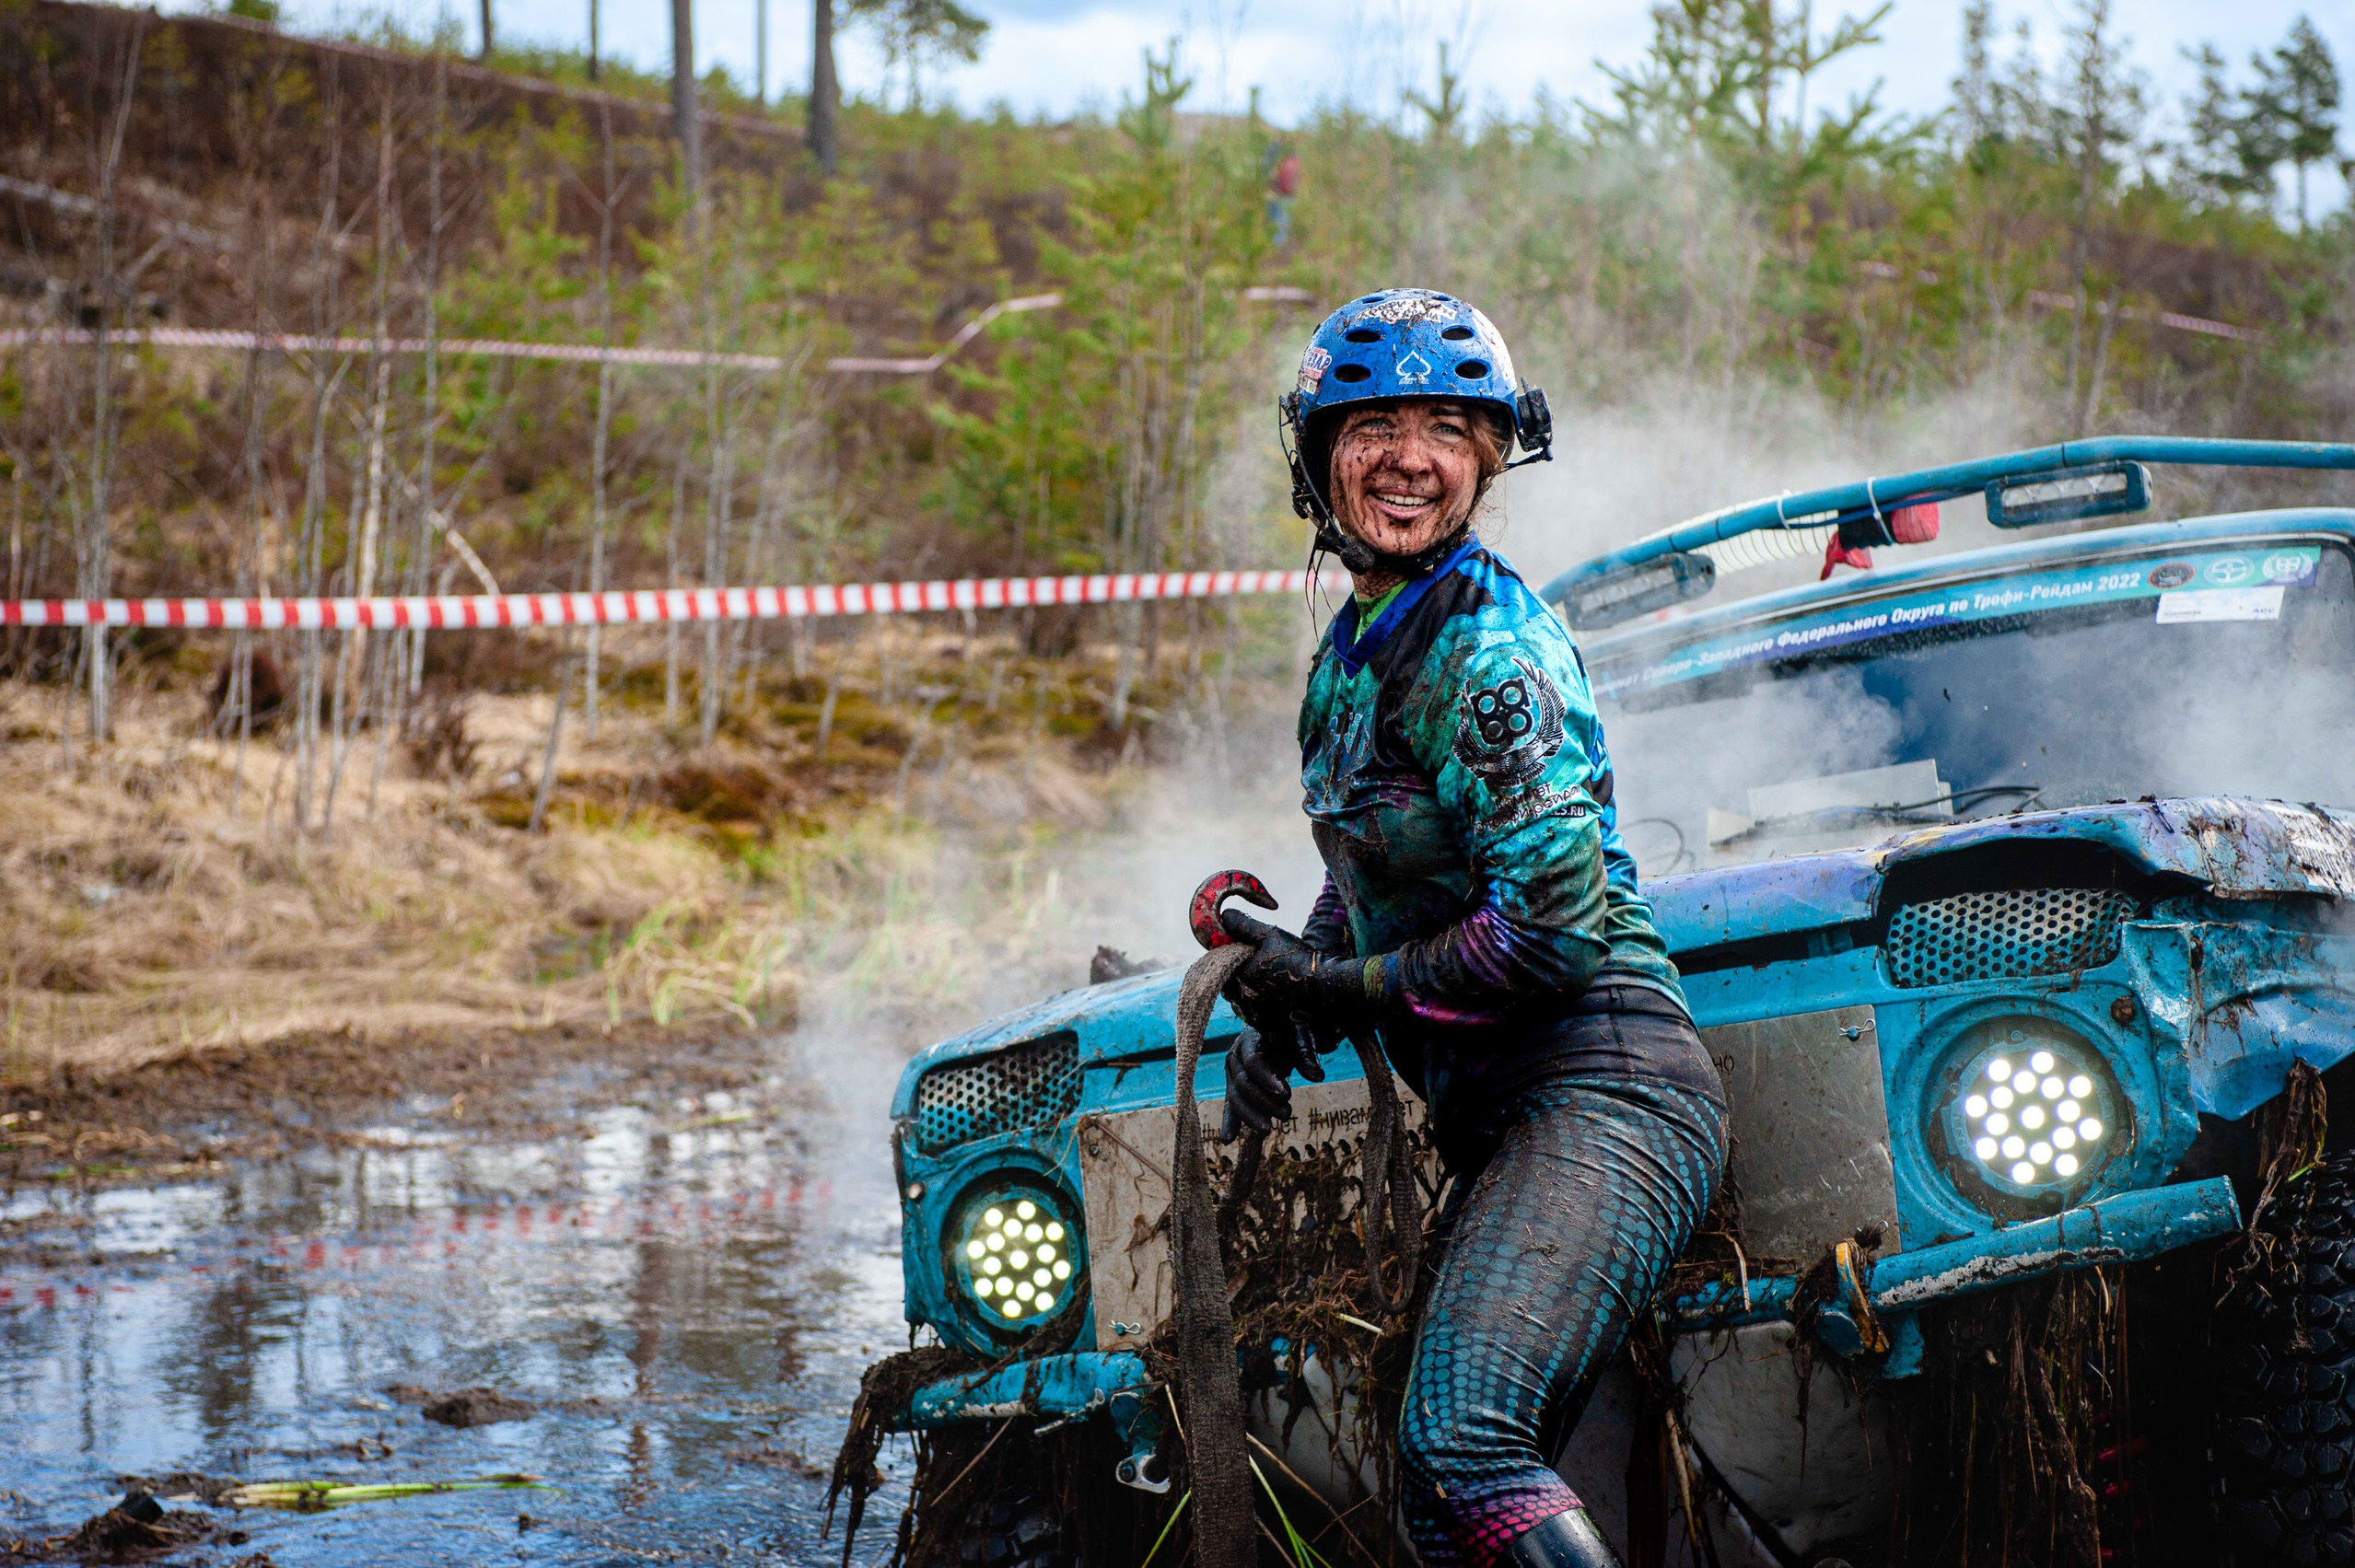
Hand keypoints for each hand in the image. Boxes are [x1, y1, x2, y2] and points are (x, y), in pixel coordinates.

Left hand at [1218, 909, 1377, 1036]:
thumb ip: (1244, 926)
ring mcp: (1253, 1014)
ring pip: (1240, 999)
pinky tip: (1272, 994)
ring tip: (1267, 978)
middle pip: (1230, 984)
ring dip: (1247, 989)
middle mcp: (1242, 998)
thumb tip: (1225, 916)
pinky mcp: (1265, 1025)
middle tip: (1256, 963)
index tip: (1243, 951)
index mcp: (1238, 976)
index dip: (1229, 956)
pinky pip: (1252, 1014)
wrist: (1323, 987)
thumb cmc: (1296, 959)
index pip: (1220, 966)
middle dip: (1238, 973)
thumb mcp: (1269, 935)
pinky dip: (1257, 1003)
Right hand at [1220, 1025, 1303, 1141]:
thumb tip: (1318, 1076)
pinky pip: (1231, 1105)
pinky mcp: (1235, 1087)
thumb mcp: (1300, 1036)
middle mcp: (1236, 1056)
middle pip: (1243, 1084)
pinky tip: (1228, 1140)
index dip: (1268, 1079)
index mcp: (1249, 1039)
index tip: (1286, 1094)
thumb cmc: (1290, 1031)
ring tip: (1268, 1130)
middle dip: (1263, 1103)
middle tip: (1287, 1115)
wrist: (1278, 1031)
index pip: (1254, 1062)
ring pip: (1236, 1098)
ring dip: (1251, 1116)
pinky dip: (1230, 1122)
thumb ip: (1306, 1054)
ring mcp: (1233, 1073)